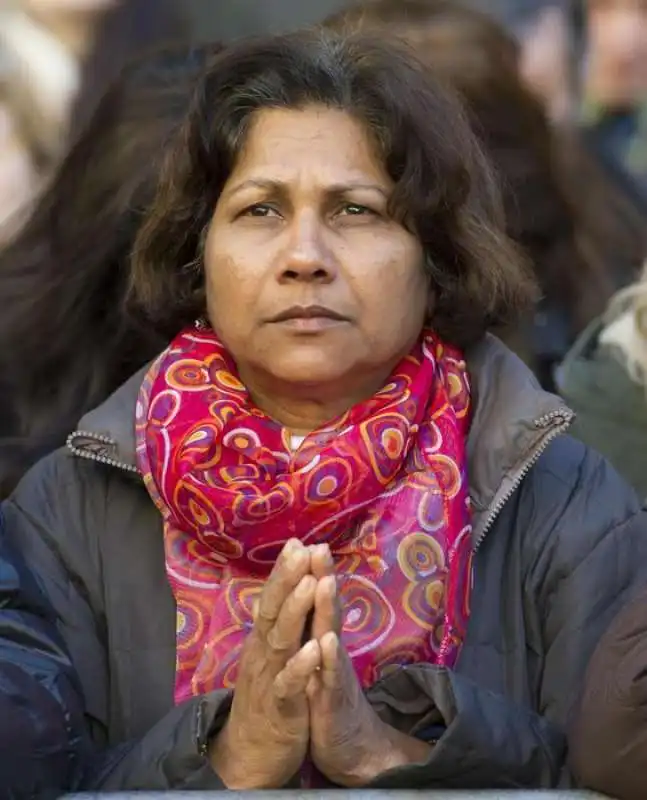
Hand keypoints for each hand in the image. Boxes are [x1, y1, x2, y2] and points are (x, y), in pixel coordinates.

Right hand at [209, 539, 320, 788]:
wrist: (249, 757)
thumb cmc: (267, 699)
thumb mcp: (273, 657)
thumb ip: (281, 625)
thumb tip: (290, 590)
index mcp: (265, 640)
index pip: (272, 598)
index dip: (284, 572)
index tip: (297, 541)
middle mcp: (263, 653)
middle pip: (273, 609)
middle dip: (287, 579)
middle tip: (300, 549)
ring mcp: (269, 678)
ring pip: (281, 640)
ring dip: (296, 611)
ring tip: (311, 584)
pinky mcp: (279, 708)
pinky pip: (289, 684)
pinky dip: (300, 666)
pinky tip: (314, 648)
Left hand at [307, 552, 432, 785]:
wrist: (350, 747)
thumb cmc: (327, 696)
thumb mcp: (315, 658)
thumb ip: (312, 626)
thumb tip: (302, 594)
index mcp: (319, 638)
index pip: (312, 600)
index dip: (307, 572)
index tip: (299, 540)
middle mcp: (329, 648)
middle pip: (326, 608)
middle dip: (322, 577)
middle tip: (319, 546)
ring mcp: (333, 672)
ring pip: (330, 635)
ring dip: (327, 609)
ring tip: (324, 582)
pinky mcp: (333, 700)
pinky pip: (330, 677)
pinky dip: (328, 658)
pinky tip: (326, 641)